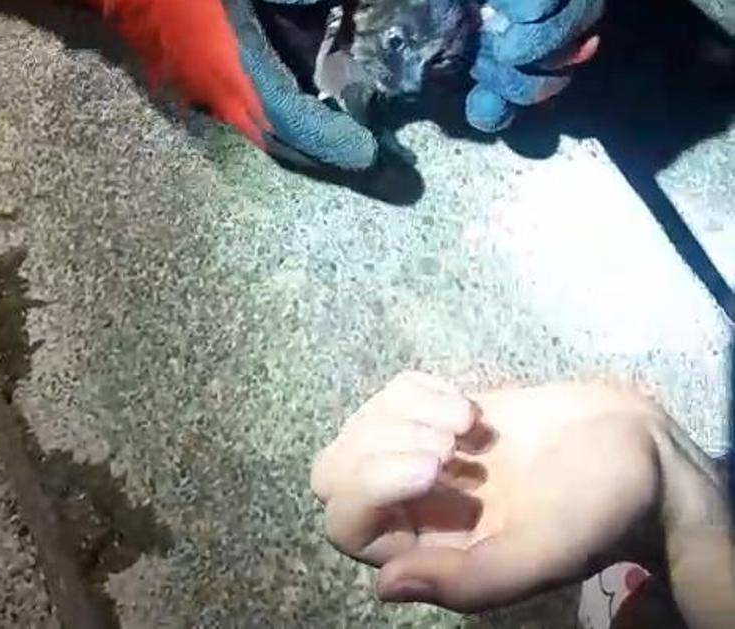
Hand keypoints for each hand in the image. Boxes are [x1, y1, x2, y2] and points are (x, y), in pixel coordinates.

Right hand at [17, 0, 376, 169]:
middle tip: (367, 148)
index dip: (329, 140)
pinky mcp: (185, 73)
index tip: (370, 152)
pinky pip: (239, 104)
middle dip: (320, 147)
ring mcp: (194, 86)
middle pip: (273, 136)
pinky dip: (273, 107)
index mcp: (227, 66)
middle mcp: (210, 90)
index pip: (286, 121)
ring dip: (297, 130)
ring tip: (342, 119)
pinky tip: (298, 85)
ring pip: (254, 122)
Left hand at [311, 371, 678, 614]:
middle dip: (380, 442)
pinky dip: (422, 388)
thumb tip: (385, 586)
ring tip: (466, 422)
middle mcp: (418, 511)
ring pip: (359, 426)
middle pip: (335, 472)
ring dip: (402, 411)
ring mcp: (427, 458)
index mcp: (430, 555)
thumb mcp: (541, 553)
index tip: (440, 462)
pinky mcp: (445, 415)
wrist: (639, 450)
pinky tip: (470, 408)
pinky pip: (394, 392)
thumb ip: (466, 580)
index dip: (372, 485)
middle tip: (451, 443)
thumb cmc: (597, 508)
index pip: (345, 524)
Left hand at [355, 0, 603, 129]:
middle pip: (569, 51)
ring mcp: (514, 34)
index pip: (583, 4)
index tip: (508, 45)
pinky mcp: (484, 61)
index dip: (556, 34)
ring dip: (512, 86)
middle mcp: (543, 3)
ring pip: (541, 78)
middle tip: (487, 60)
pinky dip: (495, 108)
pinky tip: (476, 107)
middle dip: (531, 65)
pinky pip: (507, 98)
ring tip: (476, 73)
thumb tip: (542, 9)